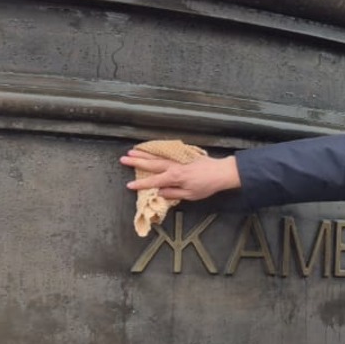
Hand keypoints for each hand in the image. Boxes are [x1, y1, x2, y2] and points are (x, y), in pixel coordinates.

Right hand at [121, 150, 240, 200]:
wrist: (221, 171)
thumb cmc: (207, 185)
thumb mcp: (190, 195)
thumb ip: (173, 194)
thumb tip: (159, 193)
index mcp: (174, 177)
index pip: (153, 181)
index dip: (141, 184)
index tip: (129, 185)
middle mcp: (173, 166)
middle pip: (151, 164)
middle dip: (136, 162)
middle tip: (123, 159)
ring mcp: (177, 158)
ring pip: (157, 156)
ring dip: (144, 154)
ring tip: (131, 151)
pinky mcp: (182, 155)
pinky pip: (166, 151)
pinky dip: (156, 150)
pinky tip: (150, 148)